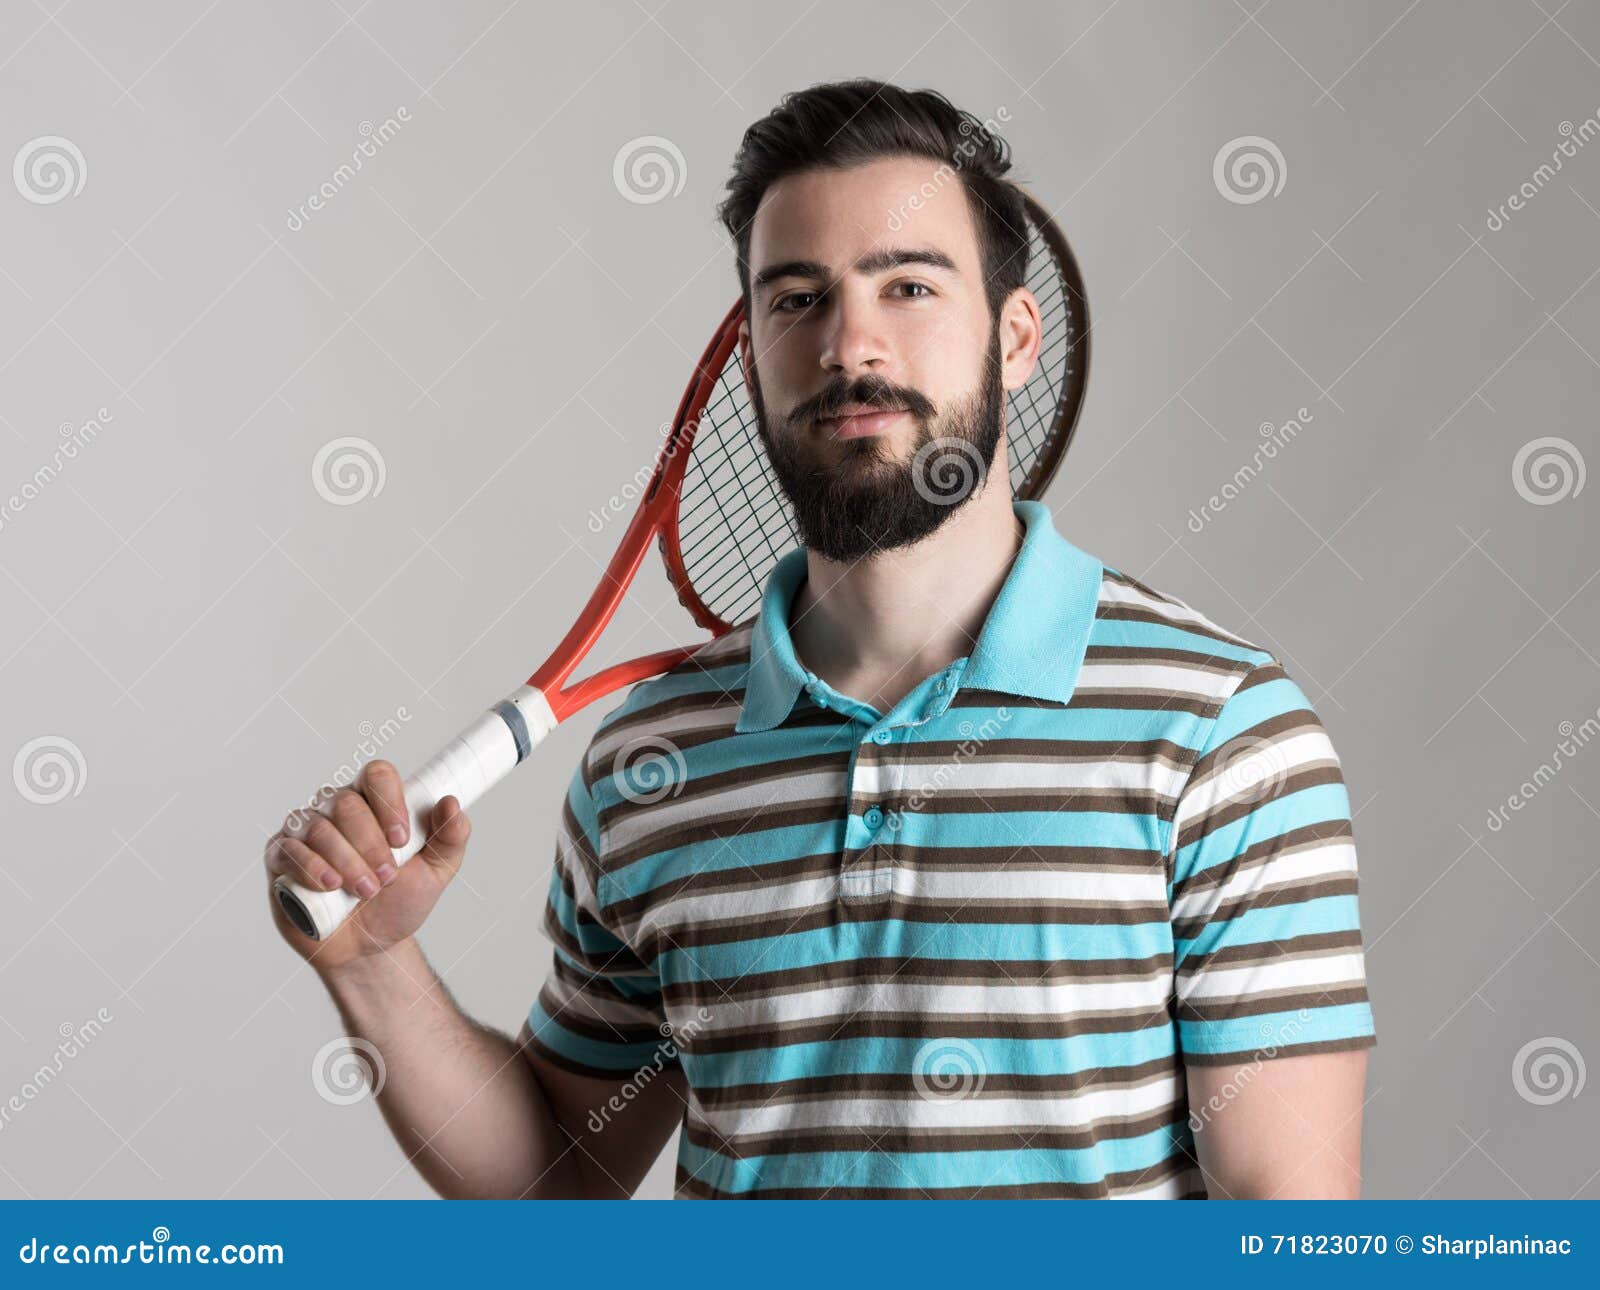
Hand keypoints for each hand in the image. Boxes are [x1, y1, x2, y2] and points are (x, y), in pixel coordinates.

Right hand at [264, 760, 470, 973]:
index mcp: (375, 804)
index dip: (388, 801)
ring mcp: (305, 832)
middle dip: (370, 844)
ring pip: (319, 827)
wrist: (369, 948)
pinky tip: (330, 886)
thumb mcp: (436, 872)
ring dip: (346, 861)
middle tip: (386, 877)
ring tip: (365, 891)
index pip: (377, 775)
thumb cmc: (399, 903)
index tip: (402, 838)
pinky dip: (311, 868)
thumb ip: (451, 837)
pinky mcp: (281, 858)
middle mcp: (336, 810)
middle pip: (346, 803)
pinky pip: (288, 850)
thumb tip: (452, 803)